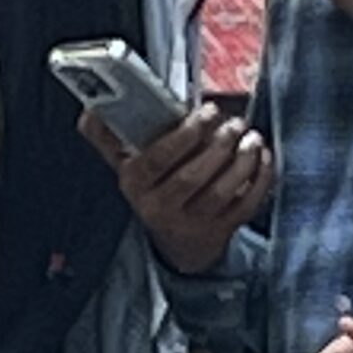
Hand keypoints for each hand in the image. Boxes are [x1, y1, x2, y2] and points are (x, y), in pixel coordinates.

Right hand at [84, 103, 273, 275]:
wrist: (177, 242)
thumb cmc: (154, 189)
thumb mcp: (128, 165)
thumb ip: (110, 137)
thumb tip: (89, 110)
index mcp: (135, 184)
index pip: (158, 159)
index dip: (185, 134)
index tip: (206, 111)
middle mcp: (160, 207)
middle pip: (193, 176)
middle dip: (218, 145)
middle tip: (234, 122)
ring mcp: (191, 223)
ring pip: (220, 192)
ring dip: (241, 161)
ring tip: (251, 137)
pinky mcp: (220, 232)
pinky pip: (244, 206)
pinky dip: (259, 180)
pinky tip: (262, 158)